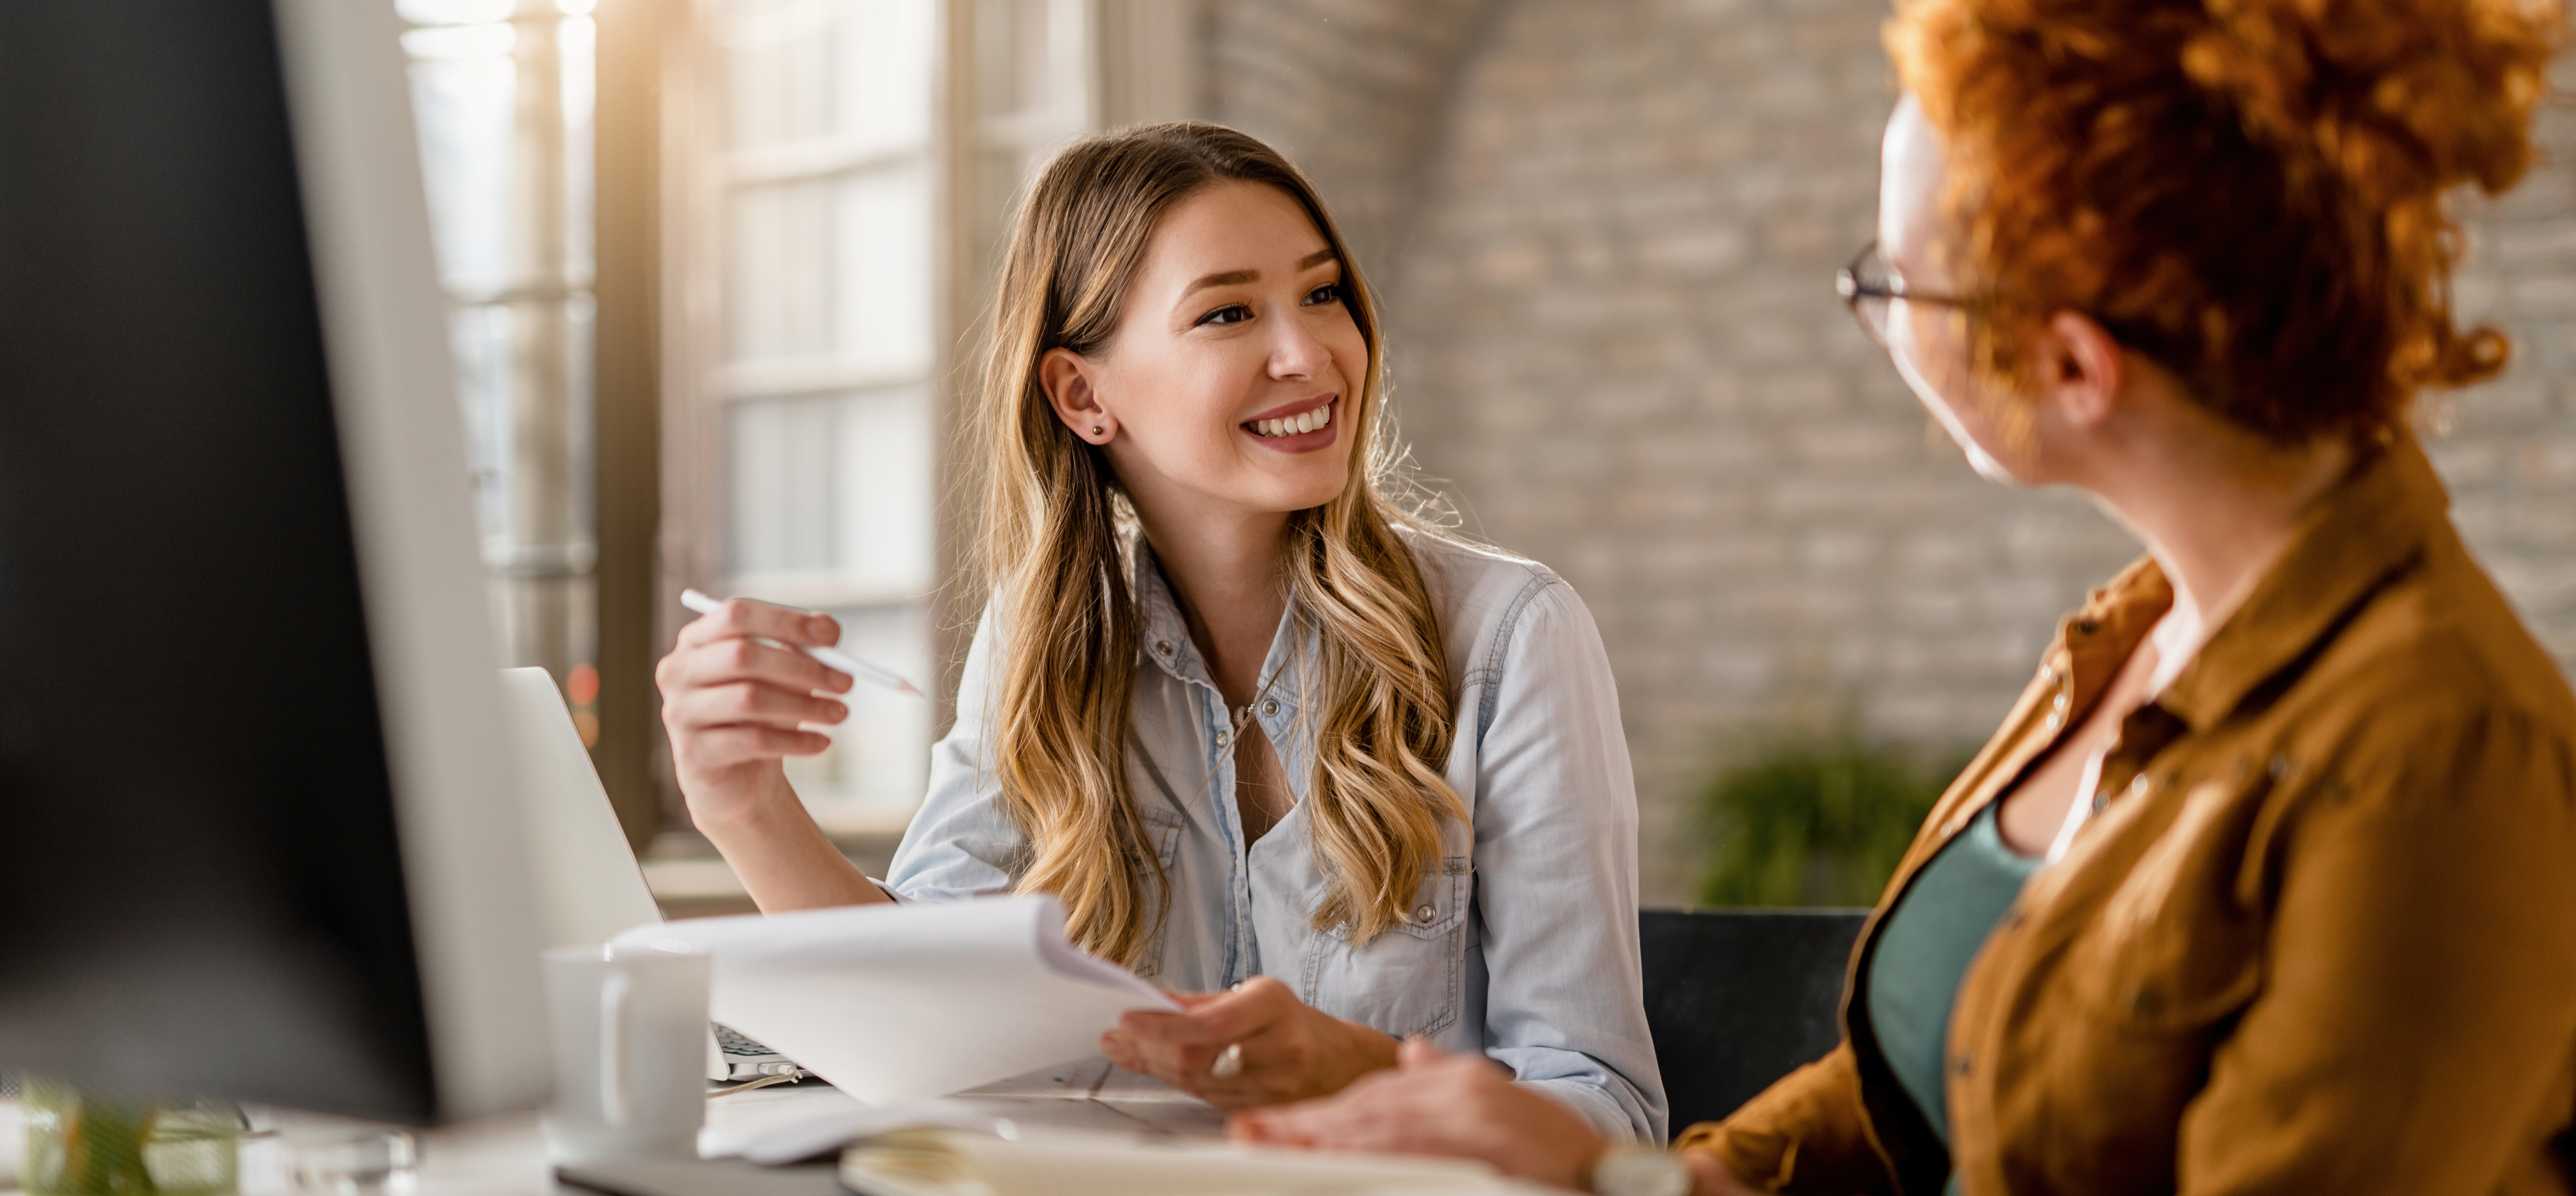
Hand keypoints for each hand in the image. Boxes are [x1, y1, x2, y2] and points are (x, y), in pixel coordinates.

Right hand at [655, 596, 850, 829]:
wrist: (738, 779)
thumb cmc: (761, 714)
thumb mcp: (783, 675)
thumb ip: (802, 646)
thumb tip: (827, 629)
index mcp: (696, 640)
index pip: (735, 615)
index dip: (785, 621)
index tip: (831, 637)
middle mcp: (678, 671)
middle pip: (742, 655)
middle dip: (802, 667)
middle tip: (846, 681)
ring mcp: (680, 713)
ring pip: (749, 699)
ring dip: (804, 705)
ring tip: (839, 714)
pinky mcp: (693, 755)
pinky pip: (752, 741)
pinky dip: (795, 741)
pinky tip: (821, 742)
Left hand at [1099, 976, 1398, 1108]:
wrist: (1342, 1063)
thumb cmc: (1291, 1022)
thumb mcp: (1255, 995)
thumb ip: (1201, 1003)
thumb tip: (1149, 1004)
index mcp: (1274, 1008)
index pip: (1212, 1022)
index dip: (1165, 1025)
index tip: (1126, 1018)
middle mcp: (1278, 1049)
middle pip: (1197, 1057)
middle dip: (1148, 1047)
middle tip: (1116, 1035)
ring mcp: (1272, 1086)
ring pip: (1196, 1081)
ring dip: (1153, 1064)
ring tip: (1126, 1046)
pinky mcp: (1260, 1110)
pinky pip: (1205, 1097)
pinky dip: (1174, 1080)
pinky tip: (1155, 1065)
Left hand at [1228, 1039, 1610, 1188]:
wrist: (1606, 1170)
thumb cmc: (1547, 1145)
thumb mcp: (1493, 1097)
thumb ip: (1445, 1076)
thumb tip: (1407, 1052)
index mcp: (1455, 1083)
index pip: (1372, 1095)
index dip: (1319, 1111)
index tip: (1271, 1124)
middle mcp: (1458, 1093)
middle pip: (1365, 1109)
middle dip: (1305, 1124)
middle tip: (1251, 1133)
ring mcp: (1470, 1119)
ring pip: (1380, 1129)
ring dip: (1326, 1138)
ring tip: (1277, 1146)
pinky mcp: (1482, 1145)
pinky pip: (1413, 1152)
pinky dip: (1374, 1154)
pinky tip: (1340, 1160)